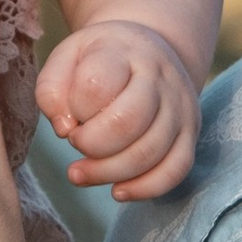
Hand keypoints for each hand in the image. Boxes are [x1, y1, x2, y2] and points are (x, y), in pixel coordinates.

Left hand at [37, 19, 202, 198]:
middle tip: (76, 142)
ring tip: (81, 172)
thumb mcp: (67, 57)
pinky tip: (118, 190)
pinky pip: (175, 170)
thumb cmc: (100, 60)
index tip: (69, 113)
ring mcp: (180, 107)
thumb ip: (51, 90)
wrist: (151, 50)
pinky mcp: (190, 134)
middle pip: (128, 122)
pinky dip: (144, 188)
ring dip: (108, 172)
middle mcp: (159, 78)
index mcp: (123, 52)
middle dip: (91, 144)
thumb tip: (65, 130)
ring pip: (149, 152)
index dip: (75, 108)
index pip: (97, 84)